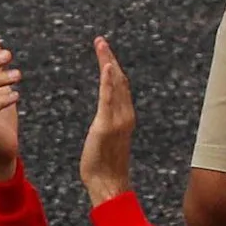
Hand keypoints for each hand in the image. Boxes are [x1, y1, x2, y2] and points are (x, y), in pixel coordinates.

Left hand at [78, 36, 136, 206]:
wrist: (108, 185)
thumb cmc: (104, 166)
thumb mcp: (106, 139)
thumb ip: (107, 124)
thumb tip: (104, 118)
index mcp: (125, 117)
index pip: (120, 86)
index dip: (112, 67)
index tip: (104, 52)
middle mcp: (125, 115)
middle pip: (119, 80)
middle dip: (109, 58)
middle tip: (100, 40)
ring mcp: (117, 119)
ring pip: (114, 84)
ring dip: (107, 62)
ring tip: (100, 45)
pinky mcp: (106, 125)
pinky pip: (108, 98)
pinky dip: (108, 80)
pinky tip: (106, 65)